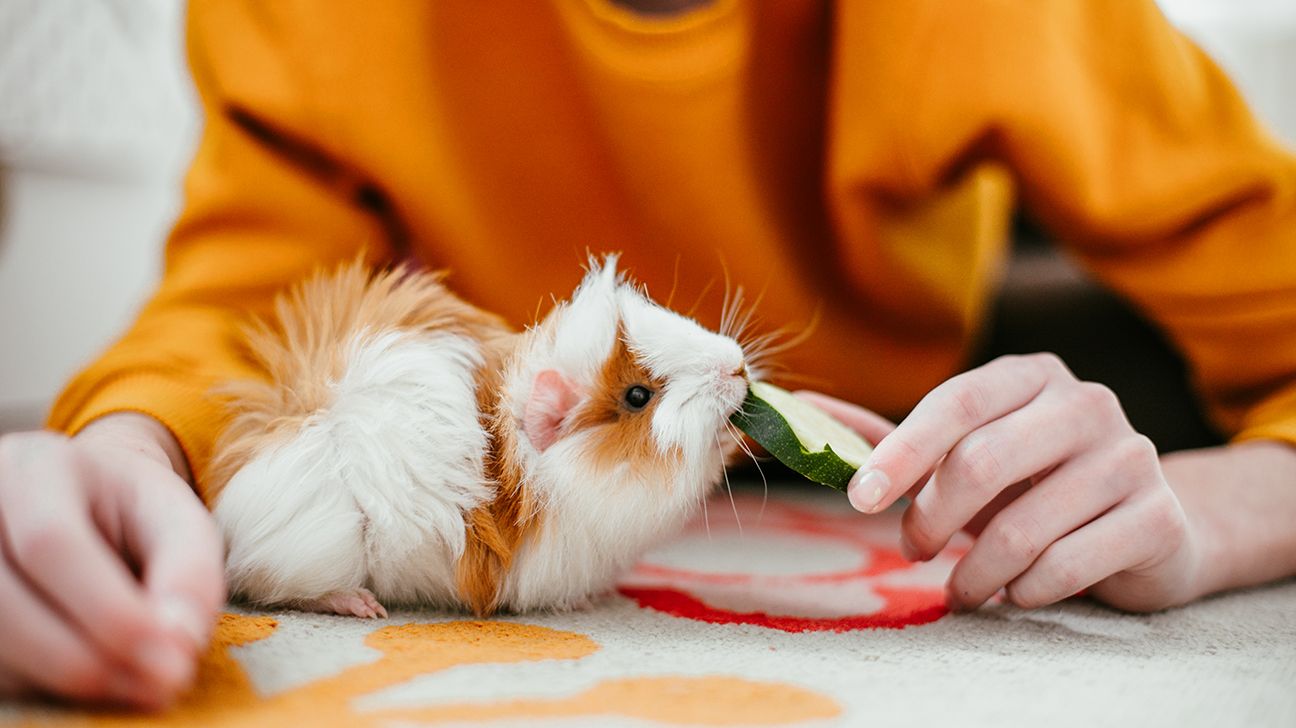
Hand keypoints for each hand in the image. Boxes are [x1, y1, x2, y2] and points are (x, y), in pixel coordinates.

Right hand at [0, 413, 224, 707]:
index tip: (172, 656)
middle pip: (5, 602)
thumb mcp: (177, 518)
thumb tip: (178, 644)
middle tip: (159, 684)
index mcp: (35, 469)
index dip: (109, 609)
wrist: (84, 505)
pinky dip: (43, 683)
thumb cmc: (133, 513)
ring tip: (137, 682)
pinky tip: (97, 673)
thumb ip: (189, 571)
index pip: (51, 541)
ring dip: (66, 679)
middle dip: (87, 658)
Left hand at [800, 353, 1200, 612]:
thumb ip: (890, 438)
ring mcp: (1131, 457)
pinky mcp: (1157, 517)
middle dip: (931, 519)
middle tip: (913, 551)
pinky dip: (1026, 590)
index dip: (901, 452)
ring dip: (976, 571)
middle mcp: (1086, 403)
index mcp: (1030, 377)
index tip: (860, 498)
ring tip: (964, 588)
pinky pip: (1068, 564)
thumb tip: (801, 409)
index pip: (954, 403)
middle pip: (982, 462)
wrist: (1146, 529)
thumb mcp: (964, 455)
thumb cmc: (1032, 486)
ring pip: (1023, 527)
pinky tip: (1019, 591)